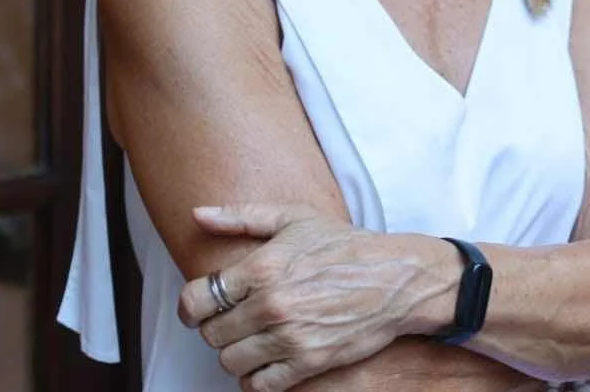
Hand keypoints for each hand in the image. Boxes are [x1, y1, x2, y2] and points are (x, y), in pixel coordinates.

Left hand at [178, 204, 452, 391]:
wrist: (395, 279)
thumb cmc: (345, 247)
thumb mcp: (295, 218)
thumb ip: (242, 216)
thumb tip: (198, 214)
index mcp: (262, 267)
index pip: (196, 300)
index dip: (193, 306)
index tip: (203, 307)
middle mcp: (271, 304)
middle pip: (211, 334)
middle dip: (219, 327)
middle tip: (239, 318)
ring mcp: (289, 336)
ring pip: (229, 361)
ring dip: (237, 352)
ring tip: (254, 338)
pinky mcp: (308, 362)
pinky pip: (258, 384)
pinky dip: (256, 376)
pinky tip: (268, 358)